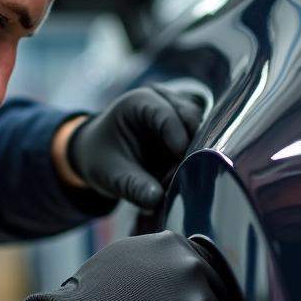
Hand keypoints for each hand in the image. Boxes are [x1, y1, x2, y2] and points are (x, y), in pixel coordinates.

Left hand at [62, 85, 204, 210]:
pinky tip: (186, 177)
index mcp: (138, 102)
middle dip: (191, 148)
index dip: (178, 139)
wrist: (99, 157)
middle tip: (185, 178)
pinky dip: (195, 158)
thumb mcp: (110, 174)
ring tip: (182, 180)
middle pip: (191, 118)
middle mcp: (162, 100)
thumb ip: (132, 185)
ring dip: (195, 154)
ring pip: (201, 130)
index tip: (181, 166)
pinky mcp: (186, 130)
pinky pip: (200, 142)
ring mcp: (177, 113)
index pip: (166, 114)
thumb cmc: (100, 158)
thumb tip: (156, 199)